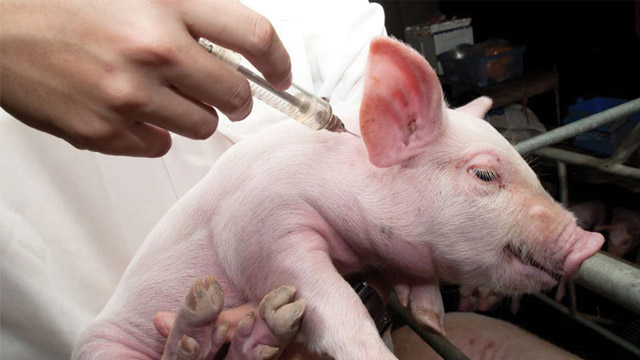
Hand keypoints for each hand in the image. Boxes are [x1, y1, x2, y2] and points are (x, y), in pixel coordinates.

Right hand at [0, 0, 290, 156]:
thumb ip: (187, 9)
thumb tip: (233, 40)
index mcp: (165, 3)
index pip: (254, 37)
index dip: (278, 61)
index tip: (280, 73)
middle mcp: (152, 50)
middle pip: (236, 94)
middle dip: (237, 98)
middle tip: (225, 93)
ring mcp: (128, 96)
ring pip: (201, 127)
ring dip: (193, 113)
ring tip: (160, 93)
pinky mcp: (103, 131)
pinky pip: (158, 145)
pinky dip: (153, 131)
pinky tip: (129, 109)